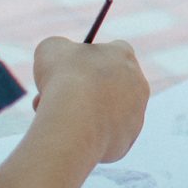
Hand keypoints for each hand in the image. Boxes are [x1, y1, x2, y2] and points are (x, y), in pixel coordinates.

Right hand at [30, 35, 148, 163]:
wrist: (75, 120)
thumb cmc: (63, 79)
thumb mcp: (50, 49)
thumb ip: (56, 47)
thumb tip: (56, 55)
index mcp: (124, 56)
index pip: (108, 54)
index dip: (82, 64)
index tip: (63, 73)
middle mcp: (138, 83)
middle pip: (106, 87)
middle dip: (80, 93)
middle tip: (54, 101)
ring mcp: (136, 113)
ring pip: (104, 115)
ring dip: (81, 117)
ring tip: (55, 120)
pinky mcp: (127, 140)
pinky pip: (103, 139)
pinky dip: (86, 140)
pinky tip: (71, 139)